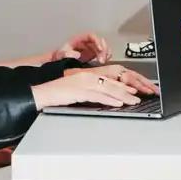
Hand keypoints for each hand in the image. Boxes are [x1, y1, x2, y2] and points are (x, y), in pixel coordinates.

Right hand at [33, 66, 157, 111]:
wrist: (42, 93)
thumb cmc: (57, 94)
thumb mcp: (77, 91)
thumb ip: (90, 93)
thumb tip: (103, 99)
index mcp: (86, 76)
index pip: (108, 81)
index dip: (121, 86)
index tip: (132, 90)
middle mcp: (87, 77)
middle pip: (111, 84)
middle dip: (126, 91)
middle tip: (138, 96)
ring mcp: (84, 83)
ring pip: (108, 89)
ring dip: (122, 96)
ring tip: (133, 101)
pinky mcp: (80, 91)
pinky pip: (98, 96)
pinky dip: (110, 100)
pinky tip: (117, 103)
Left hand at [54, 29, 112, 65]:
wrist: (60, 61)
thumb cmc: (61, 56)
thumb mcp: (61, 54)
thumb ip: (67, 54)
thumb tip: (77, 55)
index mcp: (80, 39)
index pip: (91, 36)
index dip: (97, 41)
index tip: (99, 49)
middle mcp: (87, 42)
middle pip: (99, 41)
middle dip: (103, 50)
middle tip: (101, 60)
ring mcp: (91, 48)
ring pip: (103, 47)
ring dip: (105, 54)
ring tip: (102, 62)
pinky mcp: (94, 54)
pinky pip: (103, 53)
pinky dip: (106, 57)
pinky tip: (104, 62)